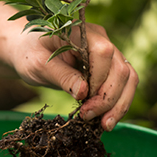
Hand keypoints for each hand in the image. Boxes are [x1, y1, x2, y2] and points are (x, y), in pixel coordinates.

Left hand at [10, 22, 137, 131]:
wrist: (28, 50)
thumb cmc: (29, 54)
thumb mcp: (38, 66)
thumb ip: (61, 76)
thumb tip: (84, 92)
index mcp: (80, 31)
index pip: (103, 53)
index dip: (98, 80)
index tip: (83, 101)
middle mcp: (99, 38)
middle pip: (120, 68)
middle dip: (109, 98)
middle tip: (90, 118)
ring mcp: (108, 51)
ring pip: (128, 77)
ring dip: (120, 104)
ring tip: (105, 125)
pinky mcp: (109, 65)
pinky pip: (123, 84)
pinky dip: (118, 103)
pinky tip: (105, 119)